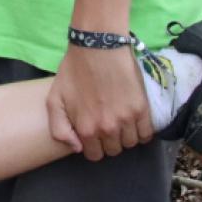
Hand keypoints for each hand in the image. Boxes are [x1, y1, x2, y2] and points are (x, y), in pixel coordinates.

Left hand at [45, 44, 151, 160]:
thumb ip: (59, 129)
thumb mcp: (54, 99)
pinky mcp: (141, 108)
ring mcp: (126, 119)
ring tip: (121, 121)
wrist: (98, 47)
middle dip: (109, 141)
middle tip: (107, 124)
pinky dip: (142, 132)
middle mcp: (107, 129)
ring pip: (130, 144)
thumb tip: (77, 148)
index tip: (95, 135)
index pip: (94, 155)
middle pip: (114, 150)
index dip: (94, 146)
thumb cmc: (74, 71)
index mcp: (86, 129)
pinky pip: (147, 134)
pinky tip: (135, 121)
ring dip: (125, 136)